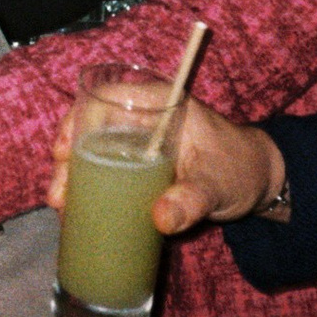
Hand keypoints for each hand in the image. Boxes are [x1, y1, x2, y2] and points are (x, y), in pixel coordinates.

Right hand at [46, 95, 286, 235]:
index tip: (63, 151)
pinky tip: (77, 206)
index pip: (107, 98)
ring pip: (94, 149)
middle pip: (91, 127)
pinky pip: (107, 166)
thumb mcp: (218, 185)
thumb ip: (192, 200)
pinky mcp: (140, 164)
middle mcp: (144, 118)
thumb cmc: (240, 169)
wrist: (258, 183)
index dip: (77, 120)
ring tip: (62, 205)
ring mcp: (140, 141)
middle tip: (59, 194)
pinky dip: (89, 183)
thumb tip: (159, 219)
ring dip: (73, 174)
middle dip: (68, 158)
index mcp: (160, 104)